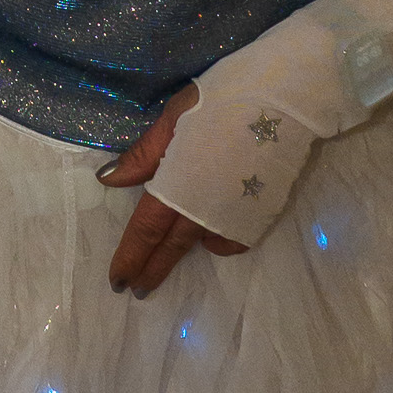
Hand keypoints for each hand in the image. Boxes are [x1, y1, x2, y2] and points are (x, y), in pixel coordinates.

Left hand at [100, 88, 246, 296]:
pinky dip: (219, 245)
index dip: (130, 257)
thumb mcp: (174, 117)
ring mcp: (234, 215)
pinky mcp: (261, 214)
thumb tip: (108, 180)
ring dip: (179, 260)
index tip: (116, 282)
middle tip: (135, 291)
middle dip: (150, 270)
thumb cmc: (222, 101)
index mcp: (177, 186)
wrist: (284, 101)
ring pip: (200, 246)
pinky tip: (210, 239)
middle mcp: (204, 210)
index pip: (146, 231)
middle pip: (171, 247)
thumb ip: (144, 154)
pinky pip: (234, 241)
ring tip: (163, 267)